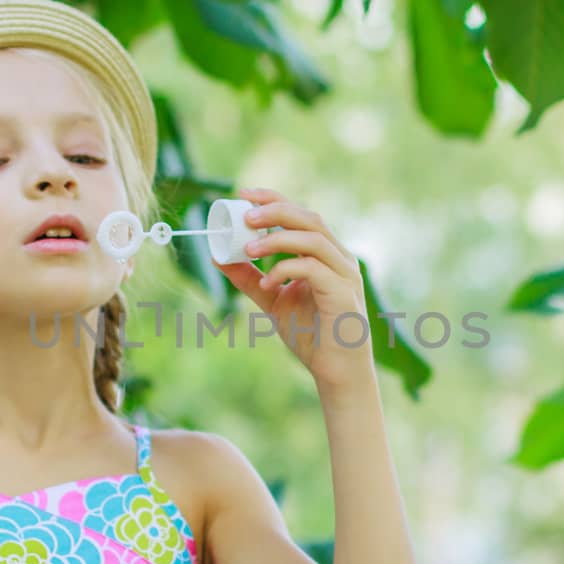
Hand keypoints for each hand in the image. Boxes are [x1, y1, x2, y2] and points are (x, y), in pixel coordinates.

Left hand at [217, 187, 373, 388]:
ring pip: (312, 238)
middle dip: (275, 211)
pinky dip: (285, 269)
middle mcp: (338, 257)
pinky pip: (312, 269)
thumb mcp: (272, 300)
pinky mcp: (343, 292)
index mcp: (323, 253)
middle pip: (309, 218)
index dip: (273, 199)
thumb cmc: (310, 333)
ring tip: (249, 249)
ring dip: (277, 238)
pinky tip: (267, 283)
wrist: (335, 370)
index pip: (300, 213)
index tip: (242, 194)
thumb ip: (249, 279)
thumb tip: (218, 257)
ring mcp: (344, 273)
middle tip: (244, 217)